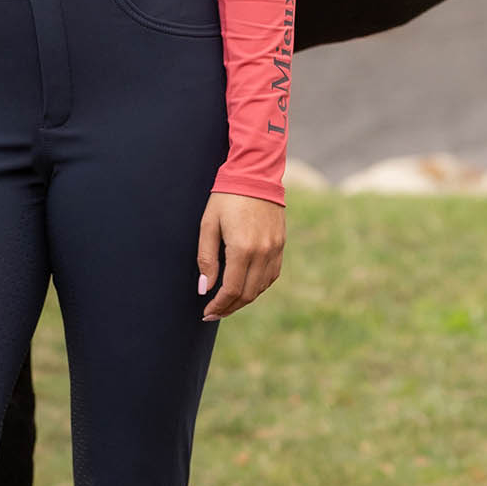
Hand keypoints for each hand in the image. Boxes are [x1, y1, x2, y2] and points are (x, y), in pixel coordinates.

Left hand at [197, 191, 284, 319]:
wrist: (255, 173)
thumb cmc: (226, 197)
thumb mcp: (209, 224)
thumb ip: (206, 258)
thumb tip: (205, 288)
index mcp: (242, 248)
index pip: (231, 290)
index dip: (218, 305)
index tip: (206, 312)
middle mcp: (262, 252)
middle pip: (248, 294)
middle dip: (230, 307)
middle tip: (214, 312)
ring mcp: (275, 249)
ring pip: (261, 287)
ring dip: (244, 299)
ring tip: (227, 302)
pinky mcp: (281, 243)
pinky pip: (272, 274)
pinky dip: (259, 286)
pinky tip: (246, 286)